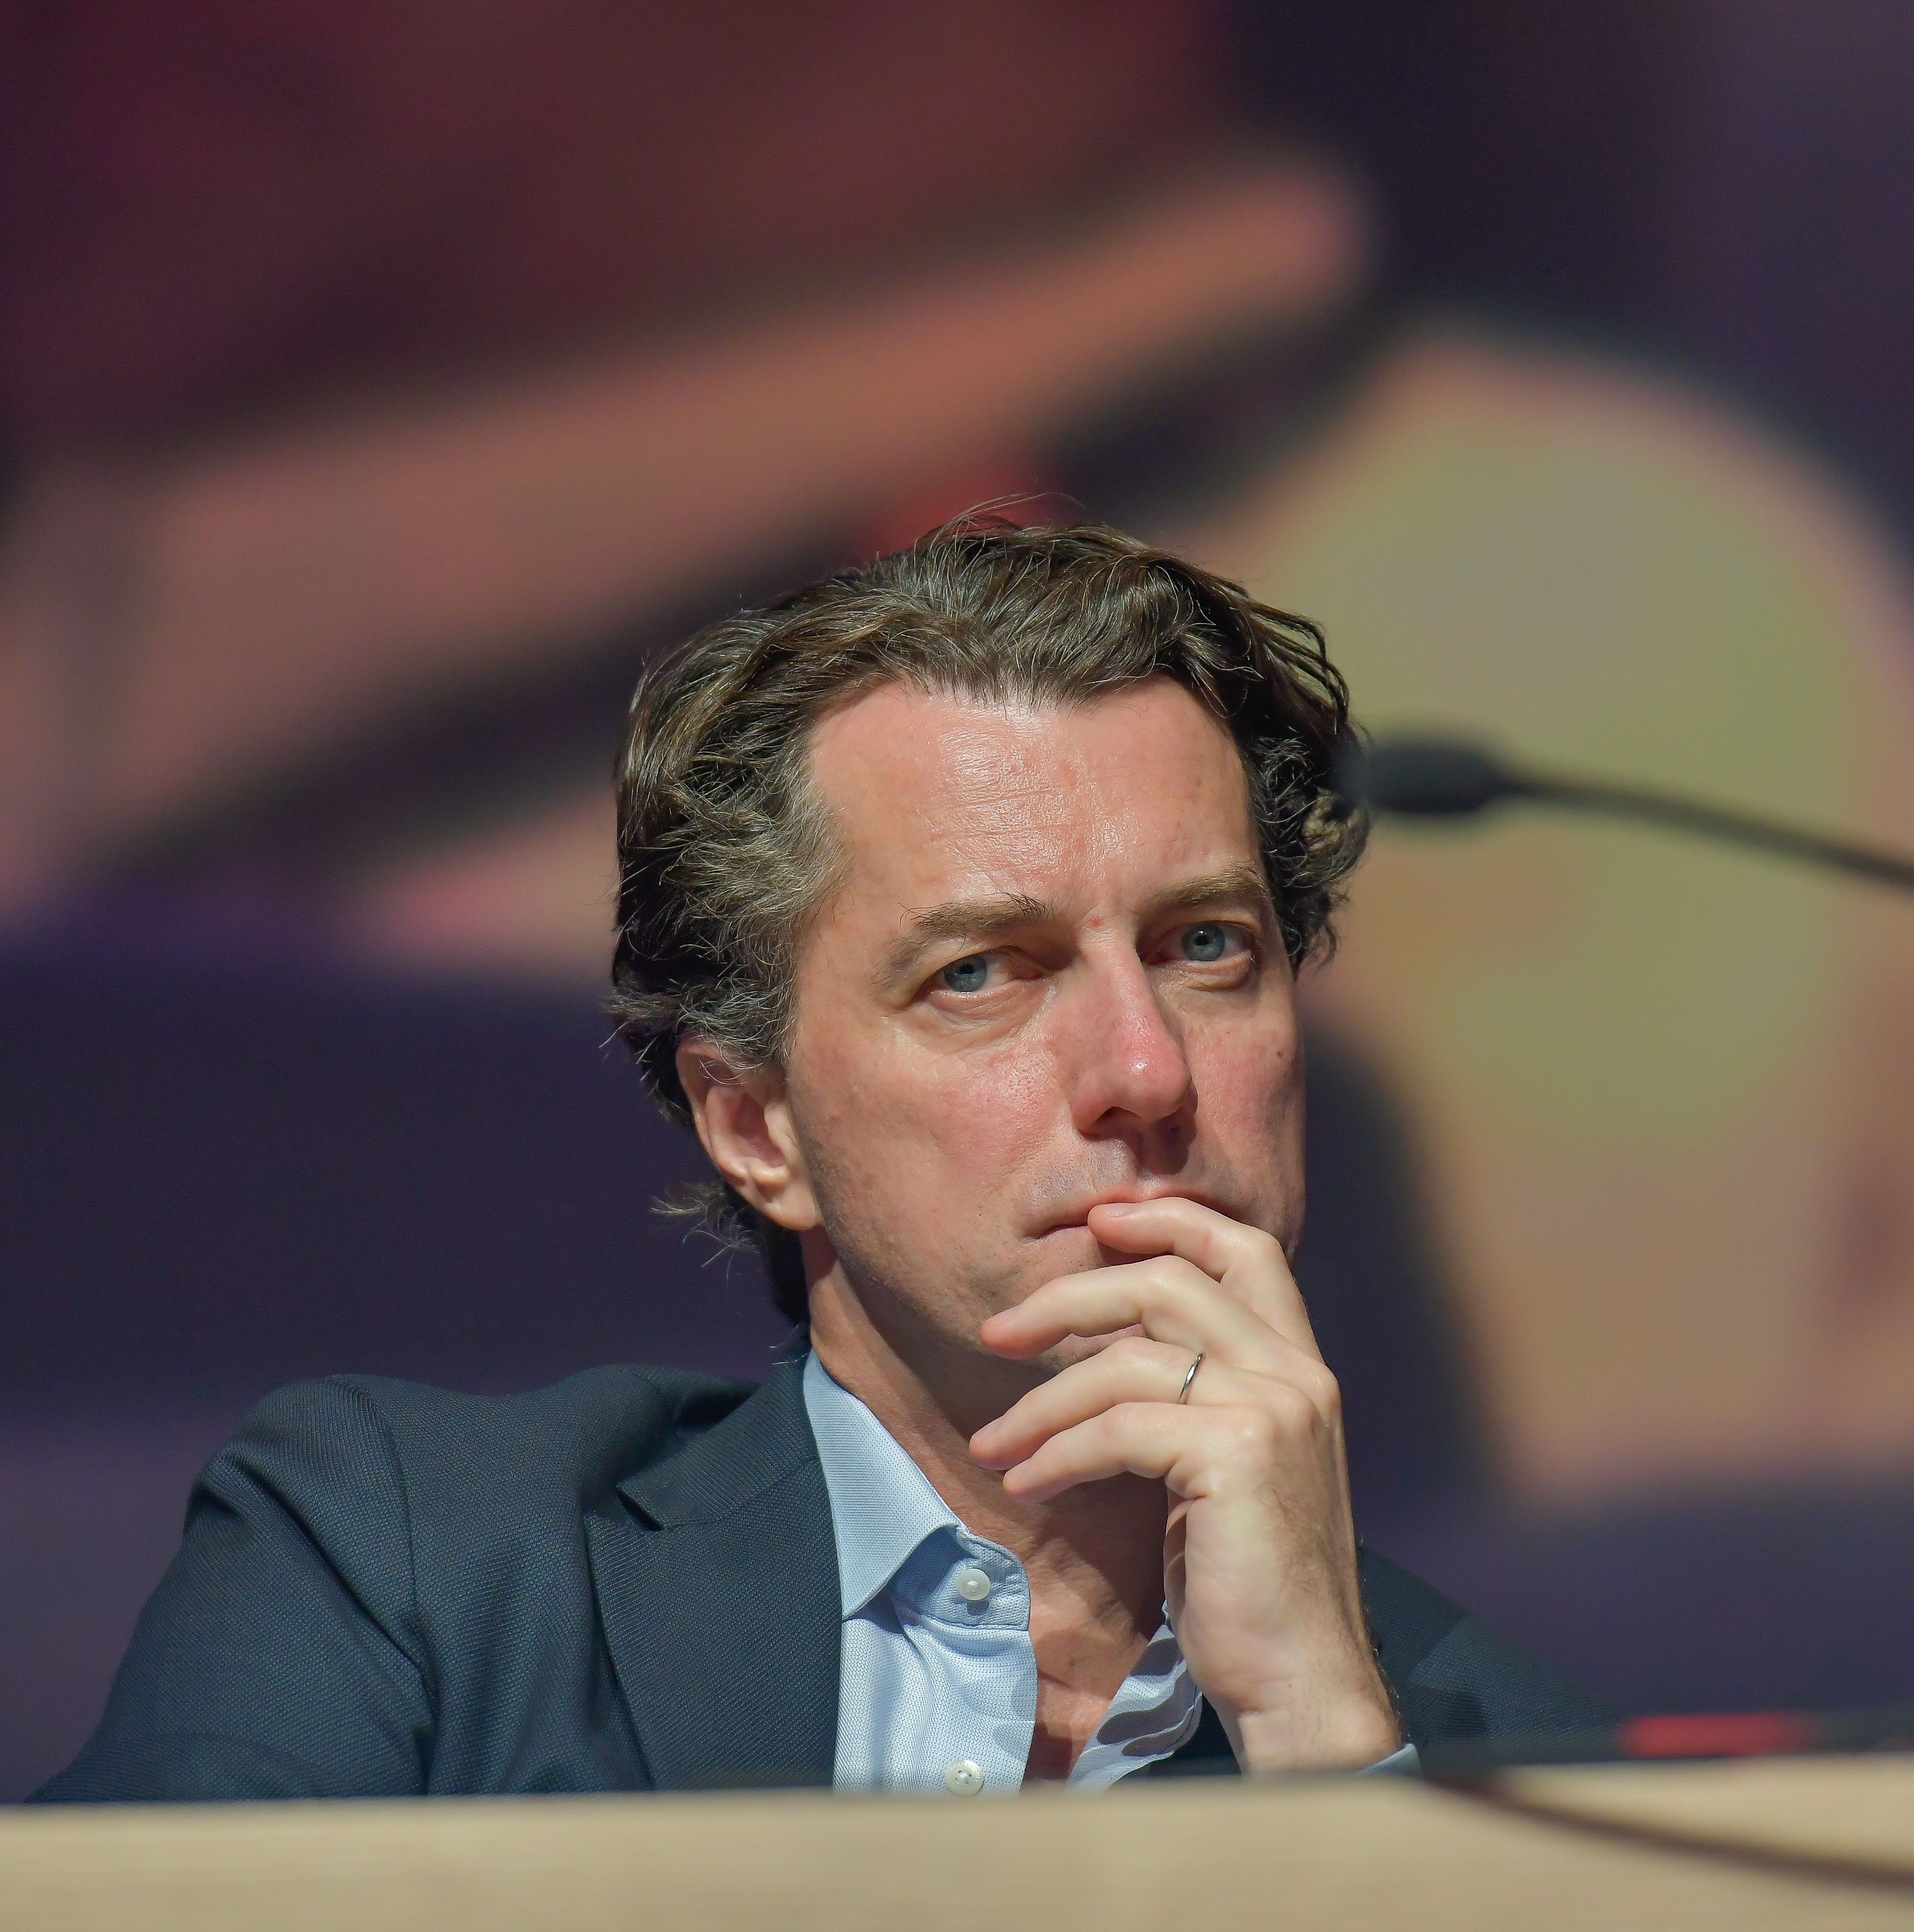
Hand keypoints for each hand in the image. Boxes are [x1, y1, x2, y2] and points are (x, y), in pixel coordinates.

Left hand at [968, 1197, 1400, 1772]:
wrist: (1304, 1680)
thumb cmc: (1250, 1582)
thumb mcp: (1229, 1465)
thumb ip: (1195, 1397)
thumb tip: (1104, 1350)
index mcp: (1302, 1368)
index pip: (1246, 1249)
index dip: (1170, 1219)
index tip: (1097, 1222)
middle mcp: (1298, 1374)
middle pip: (1167, 1282)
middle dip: (1068, 1297)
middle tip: (997, 1332)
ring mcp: (1273, 1410)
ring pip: (1126, 1360)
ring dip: (1041, 1401)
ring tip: (993, 1444)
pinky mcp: (1238, 1455)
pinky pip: (1117, 1429)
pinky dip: (1056, 1452)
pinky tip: (1027, 1483)